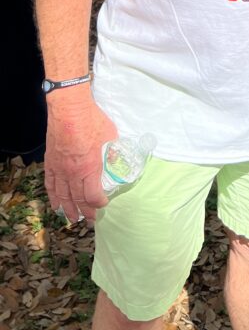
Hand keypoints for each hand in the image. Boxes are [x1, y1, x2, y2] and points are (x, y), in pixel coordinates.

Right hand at [45, 89, 116, 221]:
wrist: (69, 109)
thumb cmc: (92, 121)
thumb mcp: (110, 137)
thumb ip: (112, 152)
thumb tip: (116, 161)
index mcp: (89, 168)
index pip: (92, 196)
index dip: (98, 204)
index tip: (103, 205)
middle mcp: (72, 173)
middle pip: (77, 199)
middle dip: (84, 212)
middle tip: (89, 220)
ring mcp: (59, 169)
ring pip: (62, 196)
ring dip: (68, 209)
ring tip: (72, 219)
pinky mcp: (50, 163)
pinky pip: (50, 185)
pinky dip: (53, 197)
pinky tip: (56, 204)